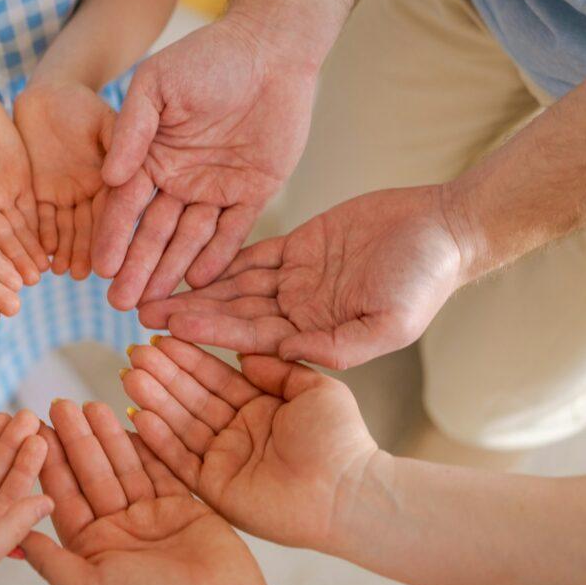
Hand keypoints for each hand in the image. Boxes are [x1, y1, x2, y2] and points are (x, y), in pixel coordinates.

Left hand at [14, 81, 114, 279]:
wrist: (47, 95)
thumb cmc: (82, 103)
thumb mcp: (106, 120)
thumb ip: (119, 144)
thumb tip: (124, 173)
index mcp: (113, 179)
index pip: (114, 211)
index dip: (111, 234)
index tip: (109, 256)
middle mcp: (91, 194)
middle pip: (89, 228)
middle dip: (85, 252)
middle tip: (81, 276)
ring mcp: (66, 196)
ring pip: (65, 229)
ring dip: (64, 252)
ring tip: (61, 273)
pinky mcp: (40, 194)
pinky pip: (38, 220)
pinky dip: (39, 238)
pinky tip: (41, 256)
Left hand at [20, 400, 273, 584]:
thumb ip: (51, 560)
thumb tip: (13, 537)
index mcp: (92, 550)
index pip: (65, 497)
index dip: (50, 463)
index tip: (35, 431)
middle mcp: (118, 531)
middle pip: (91, 475)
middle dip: (76, 440)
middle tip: (59, 404)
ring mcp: (150, 516)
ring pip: (123, 467)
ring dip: (107, 436)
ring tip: (90, 404)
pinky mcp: (182, 505)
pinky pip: (160, 467)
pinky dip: (146, 444)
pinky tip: (130, 417)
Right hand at [95, 17, 317, 308]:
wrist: (271, 48)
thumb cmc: (207, 58)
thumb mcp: (157, 85)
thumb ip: (132, 130)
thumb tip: (109, 178)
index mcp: (151, 157)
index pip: (127, 205)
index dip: (114, 237)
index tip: (101, 268)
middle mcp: (179, 179)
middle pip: (154, 232)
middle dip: (138, 268)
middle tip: (121, 304)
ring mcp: (215, 189)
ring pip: (189, 239)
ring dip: (170, 271)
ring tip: (154, 304)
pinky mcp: (253, 192)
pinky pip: (233, 231)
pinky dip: (217, 256)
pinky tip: (199, 282)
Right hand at [121, 337, 376, 548]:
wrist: (347, 493)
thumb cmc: (340, 441)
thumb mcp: (314, 389)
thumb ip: (278, 369)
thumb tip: (245, 353)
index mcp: (260, 408)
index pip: (216, 377)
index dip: (189, 358)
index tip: (161, 336)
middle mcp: (237, 432)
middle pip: (192, 398)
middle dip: (163, 375)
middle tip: (134, 352)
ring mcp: (224, 460)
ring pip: (181, 424)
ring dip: (154, 400)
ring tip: (129, 375)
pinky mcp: (214, 488)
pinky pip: (180, 460)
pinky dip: (158, 439)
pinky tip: (137, 414)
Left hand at [140, 186, 465, 368]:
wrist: (444, 229)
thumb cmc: (425, 279)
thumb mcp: (390, 323)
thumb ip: (338, 345)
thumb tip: (285, 355)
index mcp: (315, 336)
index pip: (252, 337)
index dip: (211, 332)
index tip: (171, 329)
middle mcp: (298, 312)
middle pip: (232, 314)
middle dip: (189, 314)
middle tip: (141, 314)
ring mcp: (296, 280)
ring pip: (234, 285)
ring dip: (195, 288)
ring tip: (151, 289)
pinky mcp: (297, 247)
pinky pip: (250, 253)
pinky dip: (220, 258)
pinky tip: (184, 261)